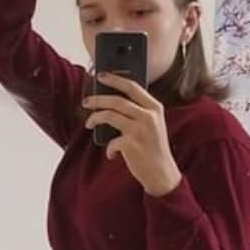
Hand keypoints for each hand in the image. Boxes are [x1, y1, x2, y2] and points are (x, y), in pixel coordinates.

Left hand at [83, 72, 182, 196]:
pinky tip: (111, 154)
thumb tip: (112, 101)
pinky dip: (109, 148)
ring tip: (88, 123)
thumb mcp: (153, 125)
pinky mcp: (132, 145)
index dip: (115, 79)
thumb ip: (139, 112)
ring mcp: (140, 130)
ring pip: (109, 116)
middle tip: (86, 101)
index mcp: (155, 108)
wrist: (162, 173)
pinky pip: (111, 141)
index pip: (132, 87)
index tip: (100, 76)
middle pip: (117, 100)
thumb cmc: (153, 148)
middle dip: (98, 99)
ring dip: (95, 118)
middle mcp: (149, 116)